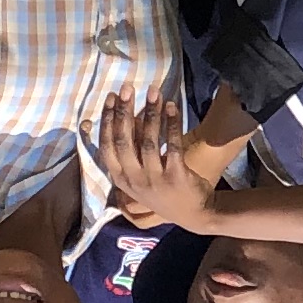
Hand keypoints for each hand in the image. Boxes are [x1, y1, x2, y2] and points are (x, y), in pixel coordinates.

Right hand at [93, 90, 230, 229]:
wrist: (195, 214)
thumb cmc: (163, 192)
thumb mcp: (139, 179)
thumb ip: (129, 154)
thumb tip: (121, 117)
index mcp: (121, 179)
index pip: (107, 146)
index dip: (107, 120)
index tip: (110, 97)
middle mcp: (135, 180)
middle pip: (124, 140)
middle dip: (123, 111)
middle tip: (126, 88)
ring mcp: (155, 179)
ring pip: (149, 140)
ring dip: (150, 113)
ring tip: (153, 91)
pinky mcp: (176, 176)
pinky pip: (173, 145)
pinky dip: (172, 123)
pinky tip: (172, 107)